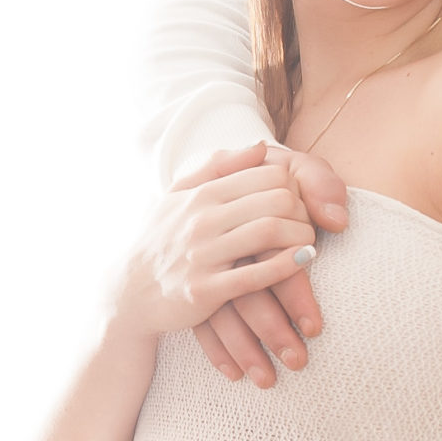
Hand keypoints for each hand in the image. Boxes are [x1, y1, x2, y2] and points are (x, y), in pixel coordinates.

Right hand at [116, 147, 321, 385]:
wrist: (130, 293)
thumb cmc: (161, 240)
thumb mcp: (178, 195)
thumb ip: (218, 168)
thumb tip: (260, 147)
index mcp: (200, 194)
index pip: (266, 174)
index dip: (293, 185)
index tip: (299, 200)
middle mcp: (200, 220)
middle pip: (274, 200)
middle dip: (302, 209)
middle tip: (311, 221)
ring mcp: (202, 256)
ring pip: (268, 232)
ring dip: (301, 235)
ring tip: (310, 241)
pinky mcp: (206, 291)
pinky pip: (256, 275)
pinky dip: (287, 266)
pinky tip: (303, 261)